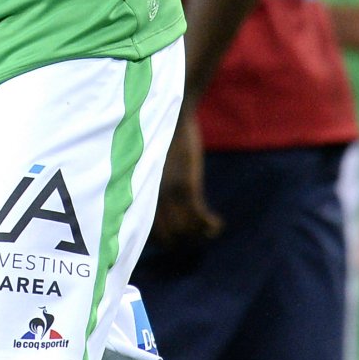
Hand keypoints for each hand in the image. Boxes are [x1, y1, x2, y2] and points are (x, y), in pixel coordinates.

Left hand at [153, 115, 222, 251]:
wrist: (172, 116)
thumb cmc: (162, 141)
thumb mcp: (152, 170)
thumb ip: (154, 189)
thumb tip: (162, 206)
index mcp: (140, 196)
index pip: (148, 234)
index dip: (165, 242)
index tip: (179, 238)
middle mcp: (150, 199)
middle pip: (166, 239)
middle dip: (184, 242)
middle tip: (198, 235)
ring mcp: (167, 194)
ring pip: (185, 232)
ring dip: (200, 236)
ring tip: (210, 230)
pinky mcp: (186, 186)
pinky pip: (199, 218)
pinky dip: (211, 227)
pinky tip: (218, 223)